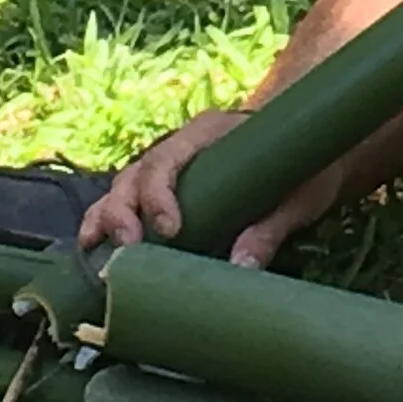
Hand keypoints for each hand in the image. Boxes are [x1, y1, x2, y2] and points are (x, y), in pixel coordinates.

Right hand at [77, 107, 348, 270]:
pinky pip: (127, 203)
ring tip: (92, 252)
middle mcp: (182, 147)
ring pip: (123, 186)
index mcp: (210, 132)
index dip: (159, 194)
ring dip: (105, 218)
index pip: (168, 157)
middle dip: (123, 211)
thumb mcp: (300, 195)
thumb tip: (241, 268)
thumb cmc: (306, 167)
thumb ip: (271, 228)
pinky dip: (106, 224)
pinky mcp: (167, 192)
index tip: (170, 230)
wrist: (311, 150)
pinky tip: (92, 250)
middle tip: (127, 249)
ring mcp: (170, 168)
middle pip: (136, 173)